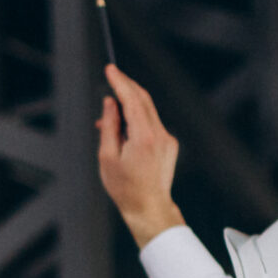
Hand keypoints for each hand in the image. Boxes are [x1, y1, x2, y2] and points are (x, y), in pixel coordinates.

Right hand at [97, 64, 183, 247]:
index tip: (110, 69)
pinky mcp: (170, 145)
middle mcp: (159, 134)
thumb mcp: (107, 157)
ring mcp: (167, 139)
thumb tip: (110, 104)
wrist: (149, 208)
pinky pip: (152, 124)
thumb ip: (109, 126)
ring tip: (108, 118)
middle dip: (127, 86)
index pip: (131, 99)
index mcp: (143, 136)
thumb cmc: (126, 189)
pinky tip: (123, 132)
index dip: (120, 82)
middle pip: (143, 99)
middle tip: (112, 77)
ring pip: (147, 111)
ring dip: (129, 106)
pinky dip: (137, 121)